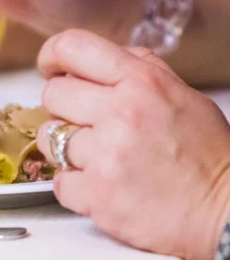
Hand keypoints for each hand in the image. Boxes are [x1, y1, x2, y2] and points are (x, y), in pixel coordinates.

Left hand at [35, 29, 229, 259]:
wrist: (224, 213)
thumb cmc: (205, 155)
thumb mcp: (181, 95)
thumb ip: (139, 71)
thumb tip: (95, 62)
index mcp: (142, 82)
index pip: (73, 47)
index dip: (52, 56)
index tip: (50, 68)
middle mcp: (121, 113)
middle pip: (53, 94)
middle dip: (63, 108)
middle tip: (85, 123)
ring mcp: (107, 155)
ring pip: (48, 137)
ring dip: (65, 148)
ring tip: (96, 157)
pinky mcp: (96, 194)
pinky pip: (58, 180)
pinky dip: (73, 185)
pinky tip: (99, 184)